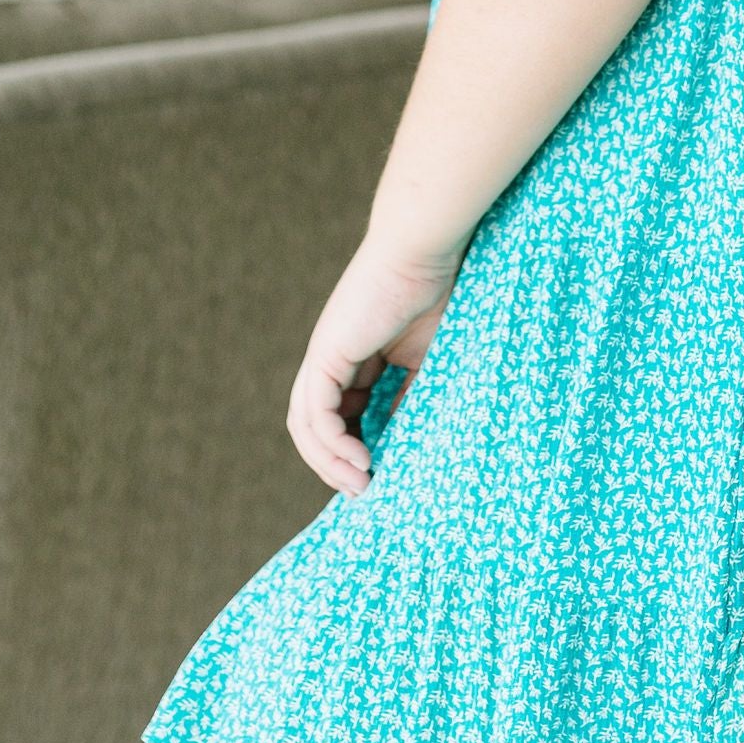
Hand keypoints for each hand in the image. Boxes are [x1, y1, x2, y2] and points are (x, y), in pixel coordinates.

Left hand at [286, 232, 461, 497]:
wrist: (424, 250)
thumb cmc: (436, 293)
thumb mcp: (428, 360)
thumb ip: (411, 398)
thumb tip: (405, 443)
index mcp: (355, 359)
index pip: (342, 415)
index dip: (355, 449)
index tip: (381, 476)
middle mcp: (332, 359)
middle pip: (316, 425)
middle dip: (335, 464)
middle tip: (365, 492)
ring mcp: (324, 356)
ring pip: (307, 424)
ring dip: (328, 462)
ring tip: (362, 484)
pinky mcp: (325, 354)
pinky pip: (315, 411)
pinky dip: (332, 442)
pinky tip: (361, 459)